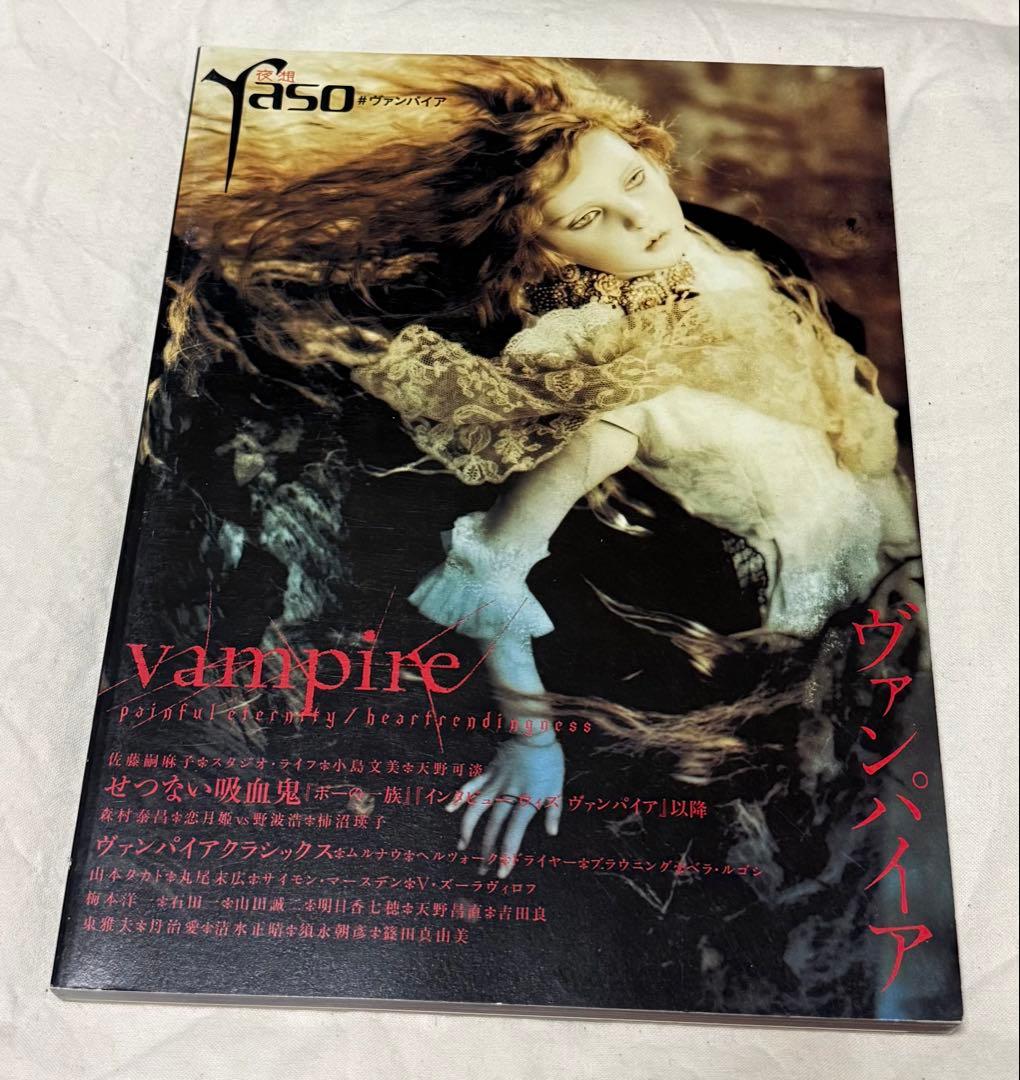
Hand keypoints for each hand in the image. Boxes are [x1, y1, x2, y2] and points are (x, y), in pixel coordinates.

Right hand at [446, 737, 563, 877]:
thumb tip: (552, 833)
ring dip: (468, 829)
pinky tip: (450, 809)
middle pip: (494, 826)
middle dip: (487, 851)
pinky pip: (472, 785)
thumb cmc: (550, 760)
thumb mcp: (557, 787)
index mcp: (527, 799)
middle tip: (483, 871)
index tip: (501, 874)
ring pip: (478, 808)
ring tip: (462, 846)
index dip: (506, 855)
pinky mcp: (489, 771)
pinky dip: (460, 797)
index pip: (514, 833)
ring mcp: (496, 781)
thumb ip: (554, 811)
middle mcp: (509, 793)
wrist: (535, 732)